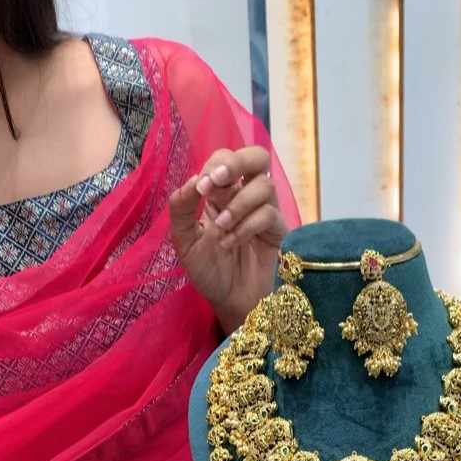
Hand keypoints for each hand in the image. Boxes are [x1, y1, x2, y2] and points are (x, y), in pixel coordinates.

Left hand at [169, 146, 287, 332]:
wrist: (230, 303)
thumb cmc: (208, 272)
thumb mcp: (184, 240)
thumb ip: (181, 208)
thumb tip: (193, 180)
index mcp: (221, 194)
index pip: (225, 159)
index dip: (215, 165)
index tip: (201, 188)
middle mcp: (246, 197)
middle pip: (257, 157)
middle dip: (237, 162)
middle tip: (219, 181)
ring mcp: (265, 213)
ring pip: (264, 184)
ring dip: (237, 204)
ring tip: (221, 229)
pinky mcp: (279, 231)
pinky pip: (269, 214)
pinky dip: (246, 226)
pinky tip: (231, 243)